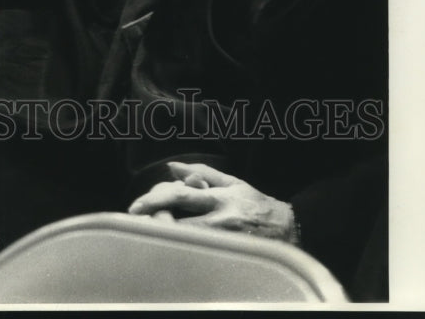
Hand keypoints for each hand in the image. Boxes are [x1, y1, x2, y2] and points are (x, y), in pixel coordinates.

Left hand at [128, 161, 298, 243]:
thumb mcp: (232, 182)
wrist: (290, 230)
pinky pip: (199, 256)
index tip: (135, 207)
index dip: (155, 200)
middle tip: (137, 224)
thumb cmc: (257, 204)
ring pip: (186, 242)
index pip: (181, 196)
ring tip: (150, 233)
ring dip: (166, 237)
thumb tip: (172, 167)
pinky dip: (182, 250)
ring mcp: (224, 242)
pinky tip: (172, 247)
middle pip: (178, 223)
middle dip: (155, 223)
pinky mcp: (228, 258)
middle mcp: (220, 220)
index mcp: (219, 198)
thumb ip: (202, 172)